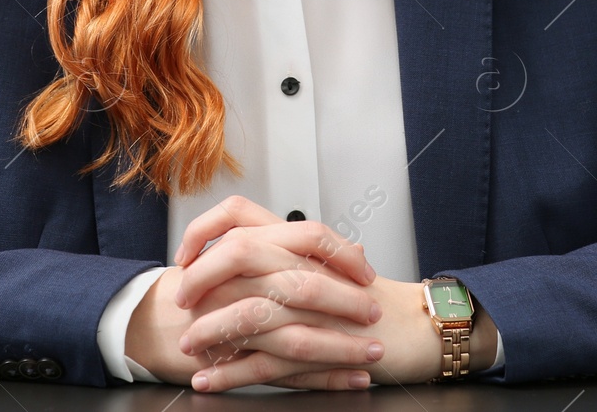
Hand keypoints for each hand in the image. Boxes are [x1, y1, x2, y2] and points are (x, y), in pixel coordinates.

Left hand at [164, 196, 502, 389]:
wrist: (414, 327)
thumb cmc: (368, 300)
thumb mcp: (324, 267)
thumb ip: (285, 257)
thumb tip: (232, 258)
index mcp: (299, 244)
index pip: (242, 215)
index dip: (207, 228)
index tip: (186, 253)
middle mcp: (303, 267)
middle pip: (240, 255)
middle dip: (201, 279)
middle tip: (182, 300)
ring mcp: (312, 309)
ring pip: (249, 312)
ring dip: (211, 331)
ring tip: (188, 348)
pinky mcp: (319, 349)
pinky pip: (265, 362)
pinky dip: (231, 374)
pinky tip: (208, 381)